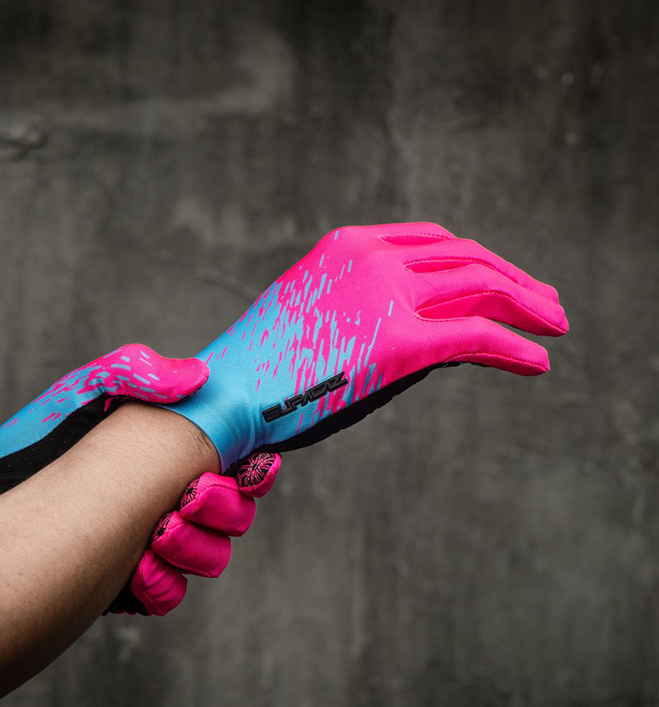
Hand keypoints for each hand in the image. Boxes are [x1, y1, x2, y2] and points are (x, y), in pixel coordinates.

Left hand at [0, 344, 281, 616]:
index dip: (253, 467)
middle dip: (221, 507)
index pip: (232, 457)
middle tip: (185, 500)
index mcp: (161, 451)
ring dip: (193, 546)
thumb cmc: (26, 447)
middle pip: (235, 510)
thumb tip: (196, 376)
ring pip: (213, 554)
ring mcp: (148, 541)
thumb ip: (139, 374)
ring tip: (154, 535)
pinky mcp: (128, 583)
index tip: (250, 468)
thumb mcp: (83, 395)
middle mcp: (162, 495)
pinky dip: (162, 582)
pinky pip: (173, 592)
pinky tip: (134, 571)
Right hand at [161, 222, 569, 468]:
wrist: (222, 393)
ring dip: (526, 307)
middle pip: (466, 258)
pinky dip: (513, 348)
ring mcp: (385, 295)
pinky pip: (473, 337)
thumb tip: (428, 334)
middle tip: (546, 305)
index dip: (476, 260)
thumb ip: (370, 312)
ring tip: (554, 327)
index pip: (434, 241)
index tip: (502, 281)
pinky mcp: (397, 343)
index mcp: (349, 246)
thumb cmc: (262, 369)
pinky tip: (538, 362)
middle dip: (514, 280)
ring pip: (480, 289)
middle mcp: (372, 257)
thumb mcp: (317, 320)